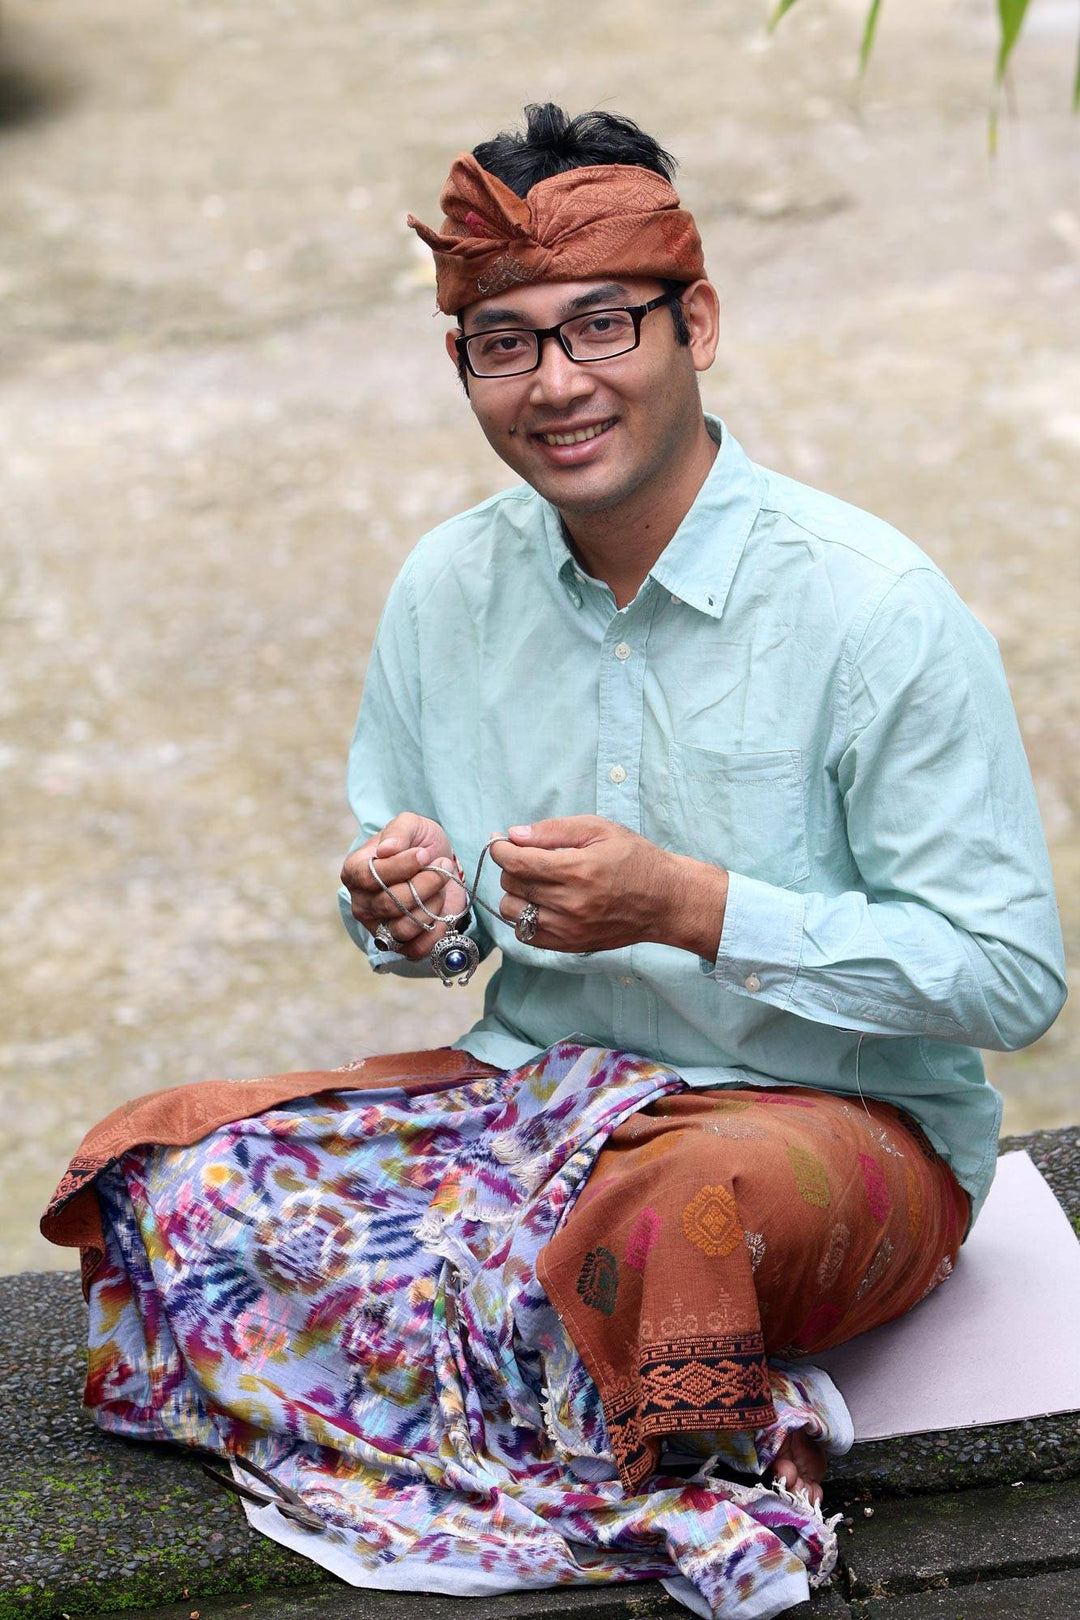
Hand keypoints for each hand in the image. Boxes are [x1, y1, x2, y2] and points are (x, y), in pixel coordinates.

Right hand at [340, 813, 468, 961]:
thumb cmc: (419, 844)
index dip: (400, 866)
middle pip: (390, 903)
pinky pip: (415, 949)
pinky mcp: (399, 945)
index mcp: (354, 872)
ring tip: (440, 888)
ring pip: (403, 928)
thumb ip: (398, 831)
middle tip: (443, 866)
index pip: (370, 876)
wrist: (440, 865)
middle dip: (424, 884)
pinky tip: (443, 912)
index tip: (423, 854)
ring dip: (431, 906)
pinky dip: (434, 932)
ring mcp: (378, 927)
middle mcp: (362, 903)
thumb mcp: (411, 824)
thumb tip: (387, 850)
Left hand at [490, 816, 728, 957]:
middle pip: (512, 885)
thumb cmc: (635, 859)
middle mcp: (571, 903)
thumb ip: (554, 830)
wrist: (666, 901)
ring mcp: (570, 929)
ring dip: (513, 893)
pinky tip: (537, 903)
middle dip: (509, 866)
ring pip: (513, 912)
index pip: (518, 861)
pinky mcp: (571, 945)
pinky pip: (527, 935)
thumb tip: (514, 834)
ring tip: (531, 881)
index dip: (500, 848)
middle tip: (522, 856)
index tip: (498, 841)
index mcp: (578, 870)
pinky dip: (523, 917)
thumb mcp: (599, 830)